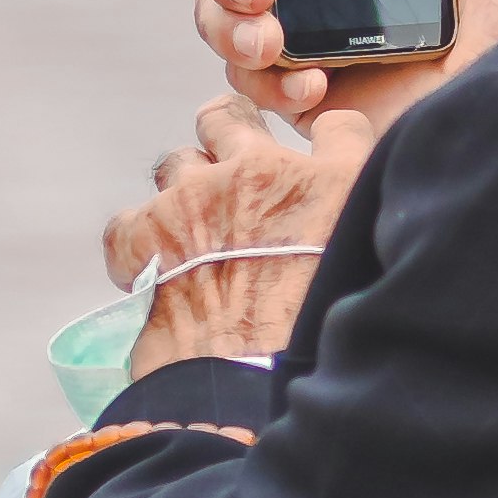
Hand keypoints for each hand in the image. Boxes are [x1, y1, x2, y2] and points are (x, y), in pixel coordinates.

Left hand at [106, 90, 372, 366]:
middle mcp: (249, 173)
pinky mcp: (142, 239)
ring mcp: (188, 201)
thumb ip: (365, 203)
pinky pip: (128, 219)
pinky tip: (159, 265)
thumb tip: (347, 170)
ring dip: (186, 189)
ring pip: (176, 164)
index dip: (320, 141)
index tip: (307, 156)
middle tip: (236, 176)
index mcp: (315, 177)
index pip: (331, 125)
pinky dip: (140, 238)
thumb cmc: (317, 328)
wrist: (252, 379)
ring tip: (198, 233)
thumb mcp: (370, 257)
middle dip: (228, 134)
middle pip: (225, 118)